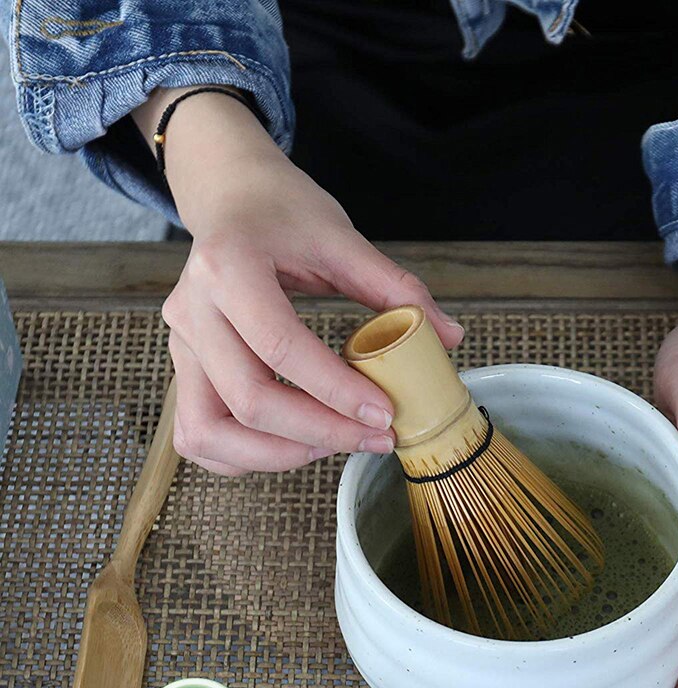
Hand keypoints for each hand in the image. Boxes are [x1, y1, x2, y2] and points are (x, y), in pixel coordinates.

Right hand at [132, 87, 462, 474]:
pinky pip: (200, 435)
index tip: (385, 414)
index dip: (337, 391)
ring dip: (277, 455)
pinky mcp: (183, 368)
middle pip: (248, 401)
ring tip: (336, 444)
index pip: (281, 347)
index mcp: (229, 268)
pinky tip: (295, 446)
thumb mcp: (341, 237)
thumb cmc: (283, 212)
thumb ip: (396, 288)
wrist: (228, 195)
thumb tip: (451, 338)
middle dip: (321, 433)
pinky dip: (245, 456)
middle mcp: (192, 311)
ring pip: (210, 433)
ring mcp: (181, 344)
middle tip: (376, 438)